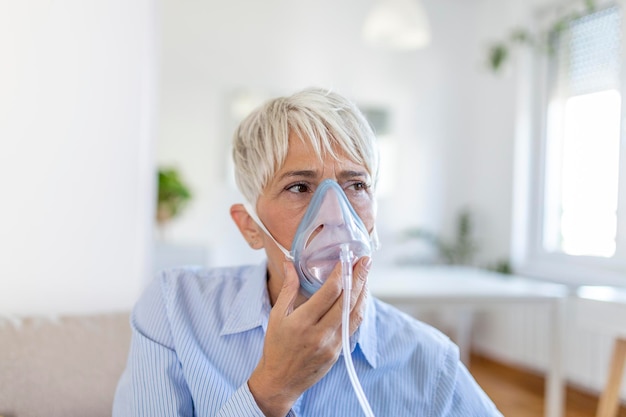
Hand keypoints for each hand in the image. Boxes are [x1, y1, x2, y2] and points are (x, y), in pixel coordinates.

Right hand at [248, 256, 370, 416]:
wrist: (280, 382)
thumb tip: (290, 263)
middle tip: (365, 260)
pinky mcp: (338, 352)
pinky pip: (353, 326)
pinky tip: (360, 296)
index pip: (329, 293)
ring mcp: (332, 344)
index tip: (347, 259)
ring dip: (363, 292)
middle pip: (346, 300)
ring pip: (354, 314)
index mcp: (302, 322)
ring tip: (366, 275)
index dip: (341, 273)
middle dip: (358, 278)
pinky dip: (359, 308)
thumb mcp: (276, 316)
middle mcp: (320, 333)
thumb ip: (288, 288)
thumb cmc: (275, 347)